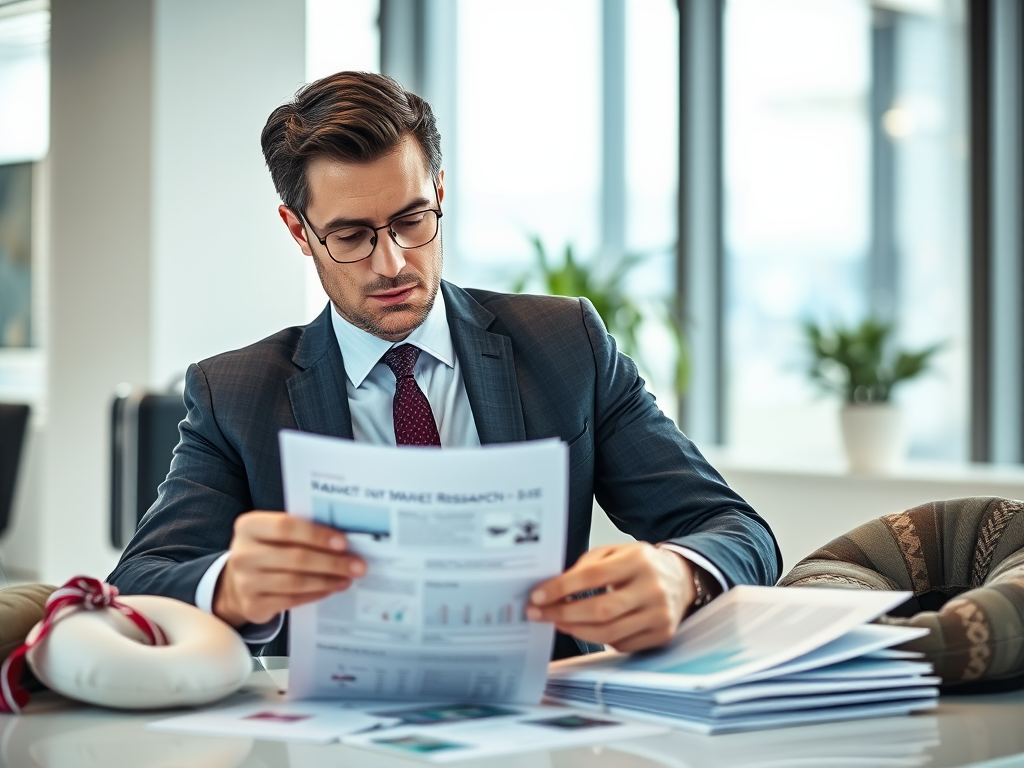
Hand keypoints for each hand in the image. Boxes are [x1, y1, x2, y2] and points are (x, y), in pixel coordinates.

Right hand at [213, 511, 365, 626]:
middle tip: (358, 566)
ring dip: (327, 580)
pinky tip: (331, 588)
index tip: (344, 543)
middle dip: (332, 562)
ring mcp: (245, 582)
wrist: (237, 581)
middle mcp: (243, 554)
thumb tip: (344, 539)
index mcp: (249, 526)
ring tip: (348, 578)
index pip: (285, 527)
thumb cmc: (267, 549)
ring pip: (295, 582)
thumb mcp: (273, 533)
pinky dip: (316, 594)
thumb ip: (300, 530)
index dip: (317, 535)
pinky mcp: (253, 605)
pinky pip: (292, 600)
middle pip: (295, 558)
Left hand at [525, 543, 694, 652]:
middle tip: (539, 614)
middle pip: (600, 610)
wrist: (682, 578)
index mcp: (638, 560)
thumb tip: (555, 588)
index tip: (537, 596)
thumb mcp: (616, 552)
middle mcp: (652, 588)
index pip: (593, 576)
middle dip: (563, 613)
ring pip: (609, 633)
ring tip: (558, 622)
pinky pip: (622, 644)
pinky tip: (585, 630)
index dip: (561, 588)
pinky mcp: (661, 635)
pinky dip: (599, 639)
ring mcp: (659, 615)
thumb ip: (587, 565)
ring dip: (576, 630)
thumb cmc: (641, 564)